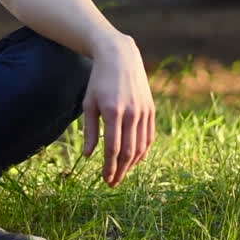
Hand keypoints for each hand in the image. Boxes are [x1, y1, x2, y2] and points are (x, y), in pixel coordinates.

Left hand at [81, 34, 155, 185]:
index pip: (113, 148)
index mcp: (112, 112)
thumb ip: (89, 130)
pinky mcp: (150, 109)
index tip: (105, 179)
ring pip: (141, 146)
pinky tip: (135, 159)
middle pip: (128, 151)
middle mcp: (131, 113)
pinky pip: (149, 136)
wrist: (119, 56)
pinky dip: (143, 151)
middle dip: (121, 171)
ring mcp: (143, 111)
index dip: (109, 167)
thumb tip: (88, 156)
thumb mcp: (89, 103)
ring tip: (122, 173)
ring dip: (132, 164)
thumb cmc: (98, 81)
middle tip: (113, 183)